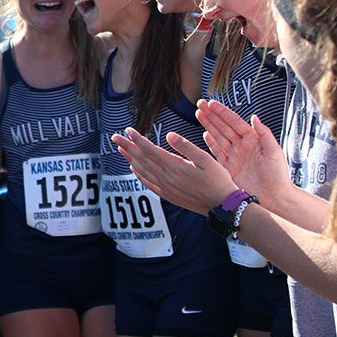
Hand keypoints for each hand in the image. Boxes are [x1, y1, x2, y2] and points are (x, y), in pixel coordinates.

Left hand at [111, 127, 237, 214]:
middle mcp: (167, 177)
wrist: (221, 206)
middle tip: (115, 137)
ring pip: (143, 171)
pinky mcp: (168, 195)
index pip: (151, 150)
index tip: (128, 130)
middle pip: (142, 159)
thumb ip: (186, 147)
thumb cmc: (218, 180)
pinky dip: (139, 175)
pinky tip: (133, 169)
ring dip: (130, 159)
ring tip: (120, 149)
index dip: (138, 139)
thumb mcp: (206, 159)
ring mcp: (166, 187)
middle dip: (128, 147)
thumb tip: (169, 134)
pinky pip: (148, 183)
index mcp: (175, 166)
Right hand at [196, 99, 292, 206]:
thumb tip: (254, 117)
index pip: (235, 122)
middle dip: (212, 115)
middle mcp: (242, 146)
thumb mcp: (274, 152)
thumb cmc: (278, 175)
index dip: (223, 112)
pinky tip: (205, 134)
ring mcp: (234, 156)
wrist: (274, 198)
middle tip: (200, 104)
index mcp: (253, 140)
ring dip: (208, 125)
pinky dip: (210, 143)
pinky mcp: (228, 167)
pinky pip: (217, 152)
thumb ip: (264, 134)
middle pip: (223, 126)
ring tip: (199, 114)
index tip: (212, 103)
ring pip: (218, 136)